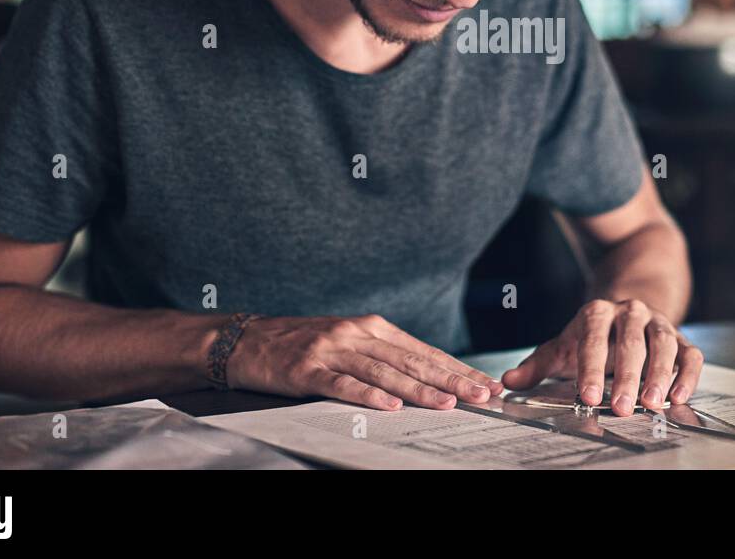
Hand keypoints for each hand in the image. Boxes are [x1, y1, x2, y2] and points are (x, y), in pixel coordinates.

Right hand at [227, 314, 501, 410]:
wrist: (248, 339)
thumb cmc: (304, 344)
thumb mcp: (350, 343)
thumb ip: (385, 356)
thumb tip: (431, 378)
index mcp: (373, 328)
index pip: (424, 351)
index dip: (457, 368)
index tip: (485, 384)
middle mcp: (357, 334)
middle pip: (412, 360)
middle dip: (450, 379)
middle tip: (480, 395)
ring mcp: (332, 351)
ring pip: (384, 372)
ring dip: (418, 389)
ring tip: (445, 403)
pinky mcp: (308, 369)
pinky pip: (342, 385)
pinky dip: (367, 395)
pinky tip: (389, 406)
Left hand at [499, 299, 702, 415]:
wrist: (628, 309)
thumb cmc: (592, 336)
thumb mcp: (563, 346)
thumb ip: (537, 366)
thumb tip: (508, 382)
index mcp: (596, 313)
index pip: (592, 338)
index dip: (590, 368)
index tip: (588, 396)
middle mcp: (630, 313)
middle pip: (630, 342)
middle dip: (627, 377)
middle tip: (623, 409)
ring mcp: (658, 323)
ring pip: (663, 344)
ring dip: (660, 374)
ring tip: (654, 403)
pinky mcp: (681, 337)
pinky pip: (690, 354)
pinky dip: (688, 375)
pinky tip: (679, 396)